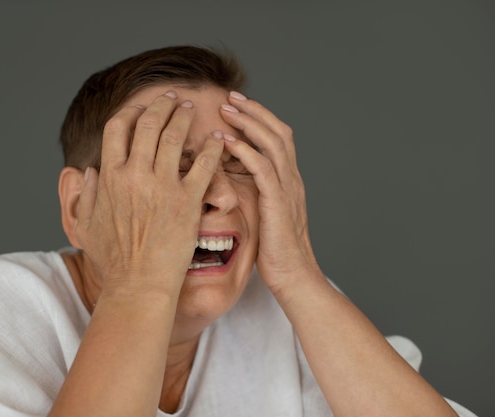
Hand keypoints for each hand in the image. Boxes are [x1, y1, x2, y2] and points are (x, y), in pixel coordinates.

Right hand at [74, 91, 224, 292]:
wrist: (138, 285)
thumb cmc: (112, 261)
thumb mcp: (85, 226)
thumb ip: (83, 196)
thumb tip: (88, 172)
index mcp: (110, 177)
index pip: (118, 128)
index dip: (131, 112)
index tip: (141, 108)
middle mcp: (135, 175)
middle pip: (148, 124)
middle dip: (161, 105)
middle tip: (173, 98)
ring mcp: (163, 186)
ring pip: (175, 136)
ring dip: (184, 117)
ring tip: (192, 109)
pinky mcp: (188, 201)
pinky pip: (203, 164)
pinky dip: (212, 146)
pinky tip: (217, 137)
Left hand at [220, 92, 322, 294]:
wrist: (293, 275)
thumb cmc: (275, 250)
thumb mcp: (265, 214)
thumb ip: (256, 193)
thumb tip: (233, 180)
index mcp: (288, 180)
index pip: (277, 137)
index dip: (259, 117)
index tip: (237, 104)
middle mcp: (291, 178)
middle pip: (278, 131)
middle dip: (254, 110)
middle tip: (230, 96)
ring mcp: (287, 189)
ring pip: (272, 142)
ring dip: (248, 122)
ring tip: (226, 109)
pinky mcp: (277, 202)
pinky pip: (262, 168)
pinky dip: (245, 150)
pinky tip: (227, 140)